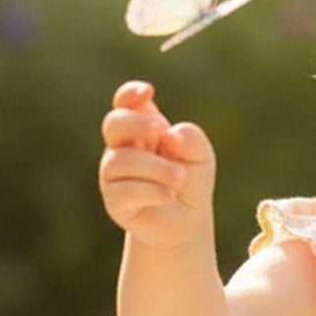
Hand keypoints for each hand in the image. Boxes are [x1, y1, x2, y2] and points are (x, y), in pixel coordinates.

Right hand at [99, 80, 215, 250]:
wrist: (186, 224)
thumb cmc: (190, 184)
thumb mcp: (201, 158)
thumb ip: (193, 140)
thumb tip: (171, 135)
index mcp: (141, 130)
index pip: (126, 104)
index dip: (130, 94)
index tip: (148, 91)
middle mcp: (122, 148)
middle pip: (114, 124)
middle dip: (135, 123)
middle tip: (160, 129)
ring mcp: (114, 175)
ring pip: (120, 160)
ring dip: (154, 167)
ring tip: (180, 178)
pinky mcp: (115, 202)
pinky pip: (123, 190)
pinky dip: (150, 190)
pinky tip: (169, 195)